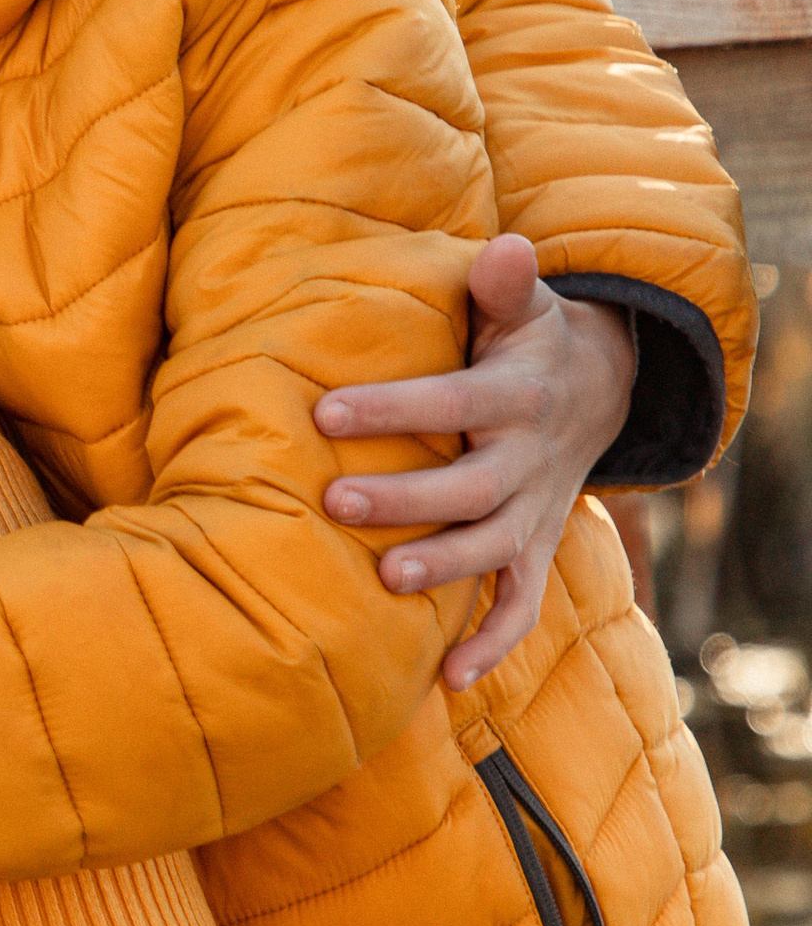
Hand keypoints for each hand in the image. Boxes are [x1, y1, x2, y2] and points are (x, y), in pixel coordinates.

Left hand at [315, 235, 636, 693]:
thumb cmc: (528, 338)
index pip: (454, 400)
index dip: (394, 407)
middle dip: (407, 498)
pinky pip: (522, 605)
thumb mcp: (525, 304)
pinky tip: (448, 679)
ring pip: (495, 549)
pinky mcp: (535, 547)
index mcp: (519, 394)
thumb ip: (503, 284)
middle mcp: (531, 459)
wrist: (601, 387)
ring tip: (385, 580)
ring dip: (444, 568)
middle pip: (473, 487)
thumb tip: (504, 246)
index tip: (324, 410)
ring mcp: (536, 510)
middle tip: (334, 499)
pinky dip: (493, 643)